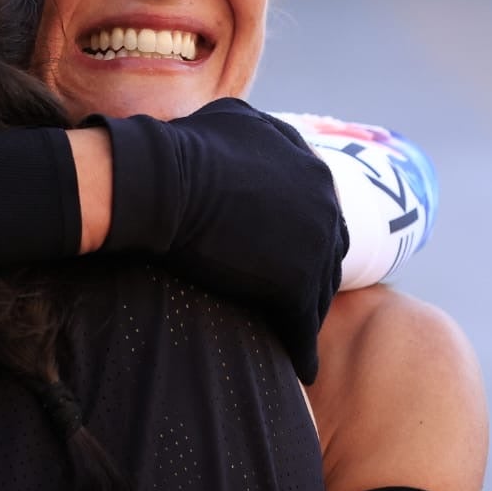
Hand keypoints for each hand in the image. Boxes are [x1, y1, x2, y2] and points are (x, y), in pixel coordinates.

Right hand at [92, 99, 348, 382]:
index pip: (317, 210)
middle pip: (328, 249)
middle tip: (294, 302)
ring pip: (319, 289)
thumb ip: (257, 136)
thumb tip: (247, 133)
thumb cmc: (181, 152)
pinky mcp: (296, 280)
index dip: (300, 236)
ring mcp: (315, 239)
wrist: (163, 182)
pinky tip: (301, 368)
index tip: (284, 258)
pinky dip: (302, 348)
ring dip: (306, 312)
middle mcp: (324, 198)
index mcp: (309, 163)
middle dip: (312, 274)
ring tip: (294, 339)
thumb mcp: (233, 122)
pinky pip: (304, 322)